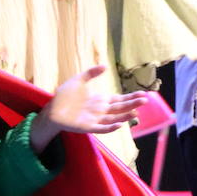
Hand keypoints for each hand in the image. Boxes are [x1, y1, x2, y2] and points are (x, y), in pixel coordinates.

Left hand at [30, 65, 147, 152]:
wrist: (51, 109)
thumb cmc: (64, 96)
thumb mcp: (78, 80)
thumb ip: (91, 73)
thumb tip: (105, 66)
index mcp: (100, 100)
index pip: (119, 99)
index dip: (131, 97)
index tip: (143, 94)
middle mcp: (100, 111)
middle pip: (120, 108)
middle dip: (132, 104)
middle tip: (145, 100)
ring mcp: (95, 120)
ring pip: (114, 119)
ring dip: (125, 117)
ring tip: (135, 112)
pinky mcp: (87, 127)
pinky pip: (101, 129)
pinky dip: (110, 128)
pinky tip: (119, 125)